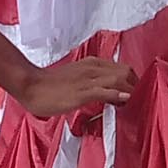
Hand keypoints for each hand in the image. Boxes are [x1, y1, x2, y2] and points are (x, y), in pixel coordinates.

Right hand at [14, 55, 136, 118]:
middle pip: (125, 71)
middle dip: (135, 85)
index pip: (121, 68)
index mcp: (92, 64)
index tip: (134, 94)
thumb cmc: (50, 85)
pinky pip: (103, 90)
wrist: (30, 85)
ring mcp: (87, 79)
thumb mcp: (75, 79)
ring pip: (118, 78)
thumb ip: (91, 83)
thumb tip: (105, 94)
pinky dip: (117, 94)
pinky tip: (125, 100)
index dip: (132, 81)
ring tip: (134, 103)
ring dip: (130, 90)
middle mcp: (93, 68)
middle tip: (137, 101)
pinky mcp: (81, 91)